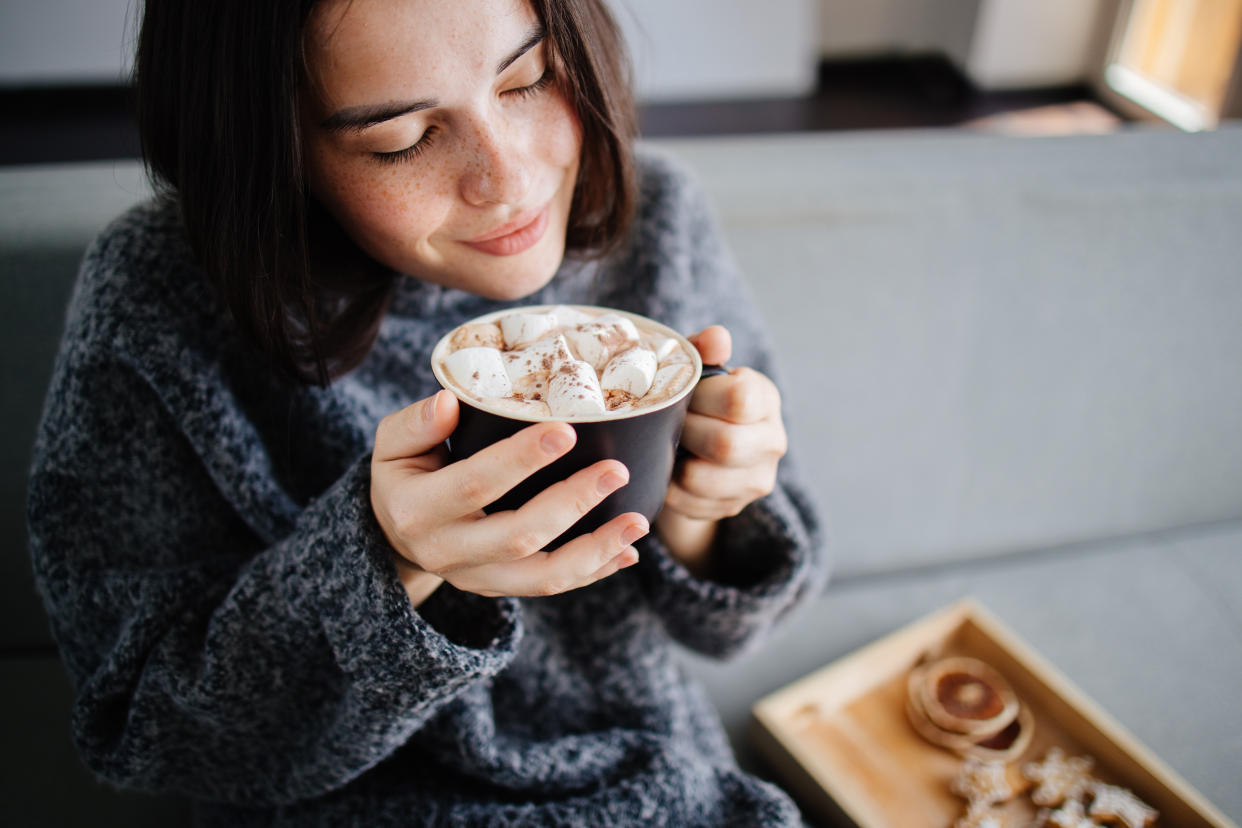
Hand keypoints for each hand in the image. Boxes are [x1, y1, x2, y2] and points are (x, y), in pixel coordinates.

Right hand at [371, 390, 648, 603]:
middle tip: (616, 470)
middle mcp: (448, 552)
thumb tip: (448, 403)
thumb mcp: (392, 446)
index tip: (566, 430)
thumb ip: (415, 425)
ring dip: (596, 550)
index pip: (475, 483)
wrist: (394, 535)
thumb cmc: (404, 475)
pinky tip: (628, 552)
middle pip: (518, 536)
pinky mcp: (500, 589)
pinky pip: (551, 586)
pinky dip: (594, 571)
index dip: (521, 459)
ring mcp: (477, 577)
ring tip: (638, 521)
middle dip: (572, 503)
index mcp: (418, 510)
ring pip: (543, 576)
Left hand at [656, 326, 786, 573]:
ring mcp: (757, 479)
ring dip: (674, 462)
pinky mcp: (733, 507)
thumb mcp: (697, 371)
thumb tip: (717, 337)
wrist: (698, 451)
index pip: (739, 399)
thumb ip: (704, 350)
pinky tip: (669, 470)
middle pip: (725, 444)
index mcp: (764, 398)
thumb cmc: (695, 401)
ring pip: (702, 479)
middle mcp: (772, 441)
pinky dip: (669, 487)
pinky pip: (688, 503)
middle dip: (685, 432)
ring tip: (668, 446)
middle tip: (667, 424)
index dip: (701, 398)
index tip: (684, 394)